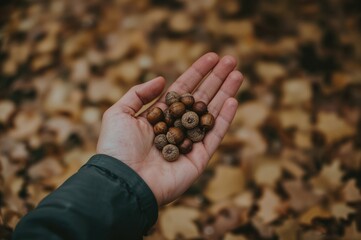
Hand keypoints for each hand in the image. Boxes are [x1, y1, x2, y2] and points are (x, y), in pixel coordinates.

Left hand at [96, 52, 242, 204]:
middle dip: (216, 79)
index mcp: (160, 116)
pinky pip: (214, 136)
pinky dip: (224, 119)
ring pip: (211, 113)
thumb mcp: (119, 113)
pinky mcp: (198, 159)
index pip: (183, 89)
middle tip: (231, 60)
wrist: (123, 180)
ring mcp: (189, 143)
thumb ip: (139, 94)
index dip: (197, 72)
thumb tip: (162, 80)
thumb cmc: (117, 147)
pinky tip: (233, 100)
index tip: (212, 56)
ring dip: (226, 94)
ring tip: (238, 74)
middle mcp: (177, 127)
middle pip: (200, 98)